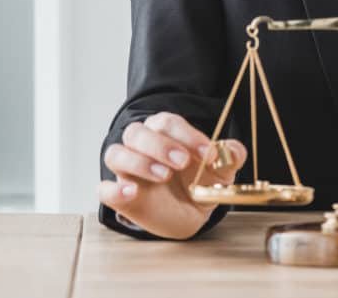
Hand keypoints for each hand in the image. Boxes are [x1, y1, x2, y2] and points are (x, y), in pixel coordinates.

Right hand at [98, 112, 247, 239]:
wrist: (188, 214)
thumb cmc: (199, 182)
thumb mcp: (221, 171)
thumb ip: (229, 156)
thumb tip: (233, 151)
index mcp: (164, 133)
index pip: (168, 123)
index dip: (188, 135)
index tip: (209, 153)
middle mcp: (141, 146)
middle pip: (137, 133)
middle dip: (160, 145)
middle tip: (182, 162)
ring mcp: (127, 171)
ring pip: (116, 153)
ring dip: (139, 162)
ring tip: (163, 175)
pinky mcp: (120, 196)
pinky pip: (104, 189)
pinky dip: (113, 190)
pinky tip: (130, 192)